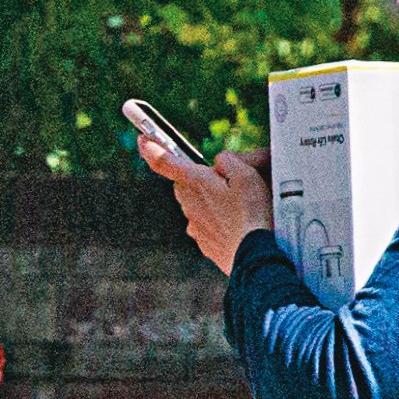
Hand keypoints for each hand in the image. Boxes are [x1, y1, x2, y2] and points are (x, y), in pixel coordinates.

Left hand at [136, 128, 273, 271]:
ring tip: (240, 208)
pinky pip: (207, 225)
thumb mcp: (247, 175)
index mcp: (196, 183)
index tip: (142, 140)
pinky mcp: (204, 243)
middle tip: (228, 182)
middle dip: (200, 179)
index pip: (165, 161)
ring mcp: (195, 226)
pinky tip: (238, 225)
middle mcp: (189, 204)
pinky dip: (219, 222)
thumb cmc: (252, 216)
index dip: (152, 148)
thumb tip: (218, 163)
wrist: (256, 259)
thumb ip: (228, 161)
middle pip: (186, 183)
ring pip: (197, 205)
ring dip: (212, 201)